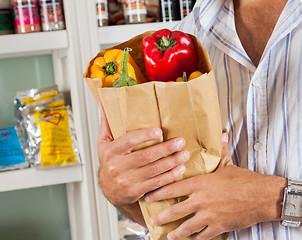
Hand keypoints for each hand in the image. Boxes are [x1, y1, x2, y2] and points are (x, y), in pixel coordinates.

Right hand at [97, 101, 189, 205]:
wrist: (109, 190)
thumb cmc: (109, 163)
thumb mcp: (104, 143)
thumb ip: (107, 124)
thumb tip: (103, 103)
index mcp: (110, 152)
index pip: (128, 140)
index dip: (144, 136)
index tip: (160, 131)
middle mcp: (117, 166)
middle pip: (145, 156)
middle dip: (166, 149)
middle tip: (180, 142)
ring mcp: (126, 180)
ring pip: (154, 170)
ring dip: (172, 162)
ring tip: (184, 154)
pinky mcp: (135, 191)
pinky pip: (156, 183)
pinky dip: (170, 176)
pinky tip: (180, 169)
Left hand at [145, 133, 286, 239]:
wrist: (262, 196)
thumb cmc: (244, 180)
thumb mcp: (227, 164)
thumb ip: (220, 151)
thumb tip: (221, 134)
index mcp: (200, 184)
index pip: (172, 188)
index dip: (157, 193)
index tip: (148, 196)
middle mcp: (201, 200)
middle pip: (175, 211)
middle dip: (161, 217)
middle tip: (152, 220)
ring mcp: (209, 215)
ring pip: (186, 227)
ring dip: (175, 232)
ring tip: (167, 235)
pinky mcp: (218, 227)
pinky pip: (202, 236)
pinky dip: (194, 238)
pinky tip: (189, 239)